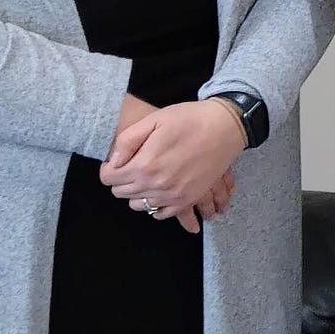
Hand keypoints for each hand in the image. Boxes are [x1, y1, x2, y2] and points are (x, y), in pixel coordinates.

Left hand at [102, 98, 247, 229]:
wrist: (226, 127)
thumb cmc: (189, 119)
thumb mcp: (153, 120)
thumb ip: (126, 141)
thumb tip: (113, 162)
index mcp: (144, 165)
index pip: (108, 178)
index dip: (109, 167)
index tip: (119, 159)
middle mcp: (156, 185)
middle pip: (121, 193)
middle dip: (121, 179)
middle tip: (133, 164)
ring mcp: (173, 195)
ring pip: (138, 205)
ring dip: (137, 192)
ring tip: (147, 176)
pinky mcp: (188, 199)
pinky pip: (161, 214)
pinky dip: (155, 205)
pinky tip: (159, 191)